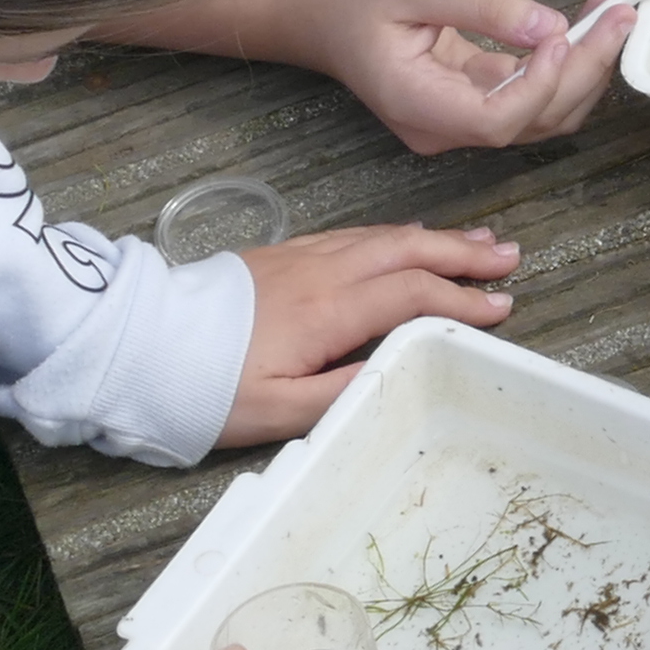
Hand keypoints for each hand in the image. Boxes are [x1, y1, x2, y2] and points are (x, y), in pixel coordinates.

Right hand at [96, 0, 626, 154]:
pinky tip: (581, 24)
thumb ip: (488, 8)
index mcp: (419, 105)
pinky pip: (524, 97)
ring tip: (610, 13)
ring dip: (581, 70)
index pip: (502, 119)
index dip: (547, 84)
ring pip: (537, 115)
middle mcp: (441, 127)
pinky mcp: (465, 103)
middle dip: (585, 72)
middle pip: (532, 123)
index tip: (570, 31)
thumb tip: (553, 27)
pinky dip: (558, 65)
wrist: (308, 2)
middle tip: (619, 14)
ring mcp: (454, 121)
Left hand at [224, 224, 520, 444]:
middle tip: (507, 256)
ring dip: (433, 239)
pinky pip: (351, 236)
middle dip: (461, 253)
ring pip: (380, 237)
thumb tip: (399, 371)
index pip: (412, 296)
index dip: (461, 300)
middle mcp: (320, 273)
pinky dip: (392, 236)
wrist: (142, 346)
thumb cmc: (206, 387)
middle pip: (405, 250)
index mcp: (326, 311)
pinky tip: (405, 239)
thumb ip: (344, 393)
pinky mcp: (281, 257)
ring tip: (474, 242)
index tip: (501, 309)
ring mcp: (299, 258)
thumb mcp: (278, 413)